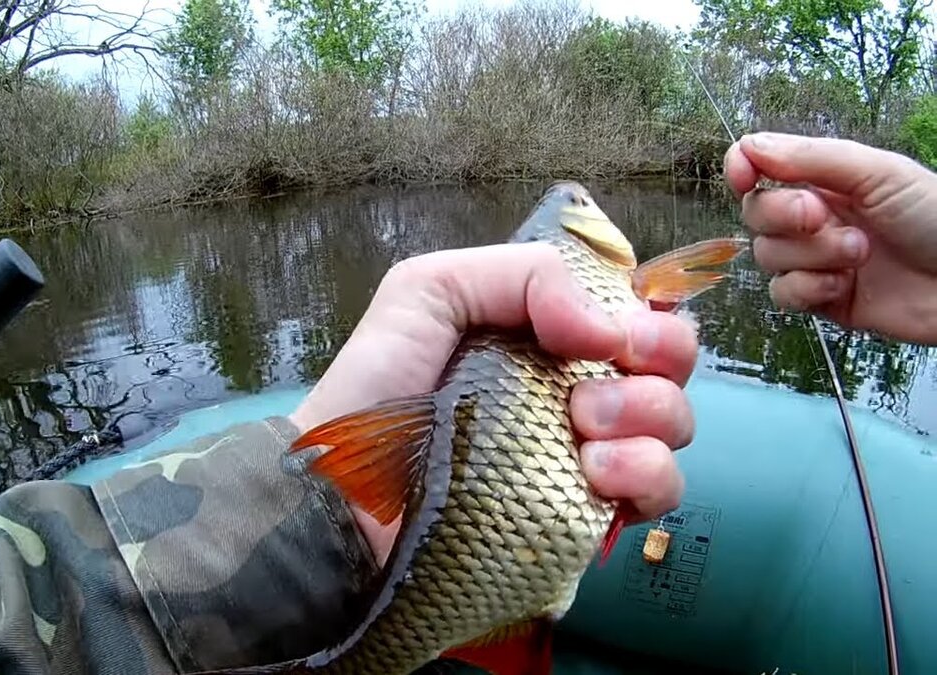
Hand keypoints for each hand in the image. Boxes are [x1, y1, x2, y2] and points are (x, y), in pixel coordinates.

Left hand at [288, 243, 697, 564]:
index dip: (646, 314)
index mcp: (543, 335)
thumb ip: (521, 273)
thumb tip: (608, 326)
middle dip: (656, 362)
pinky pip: (657, 493)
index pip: (633, 311)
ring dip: (649, 418)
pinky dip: (647, 477)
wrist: (345, 493)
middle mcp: (572, 390)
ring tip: (582, 433)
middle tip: (592, 386)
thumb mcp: (428, 291)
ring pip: (673, 426)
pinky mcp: (582, 515)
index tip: (622, 331)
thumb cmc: (374, 388)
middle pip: (669, 365)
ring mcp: (582, 454)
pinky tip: (597, 474)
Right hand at [724, 132, 936, 344]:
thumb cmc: (935, 218)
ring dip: (811, 255)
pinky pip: (782, 293)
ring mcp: (814, 259)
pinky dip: (809, 288)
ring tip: (858, 254)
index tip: (745, 177)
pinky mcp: (819, 299)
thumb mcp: (878, 173)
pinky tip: (844, 285)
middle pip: (756, 213)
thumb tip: (750, 146)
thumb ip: (811, 158)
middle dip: (784, 216)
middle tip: (823, 217)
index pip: (759, 167)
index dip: (742, 169)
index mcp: (824, 179)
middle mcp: (813, 217)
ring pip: (768, 256)